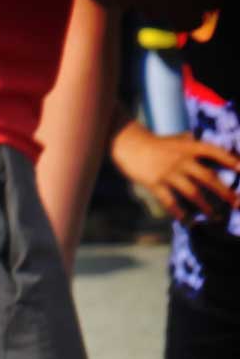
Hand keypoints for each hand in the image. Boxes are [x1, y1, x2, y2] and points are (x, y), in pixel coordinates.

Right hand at [112, 124, 239, 221]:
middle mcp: (182, 160)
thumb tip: (200, 138)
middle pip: (208, 178)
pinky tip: (186, 220)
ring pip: (192, 192)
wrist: (129, 144)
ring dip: (205, 206)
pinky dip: (178, 211)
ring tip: (214, 217)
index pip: (216, 153)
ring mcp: (168, 173)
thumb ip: (191, 140)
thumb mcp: (177, 138)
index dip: (231, 161)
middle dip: (224, 192)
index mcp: (190, 146)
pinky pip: (169, 200)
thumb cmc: (155, 142)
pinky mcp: (154, 183)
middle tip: (236, 203)